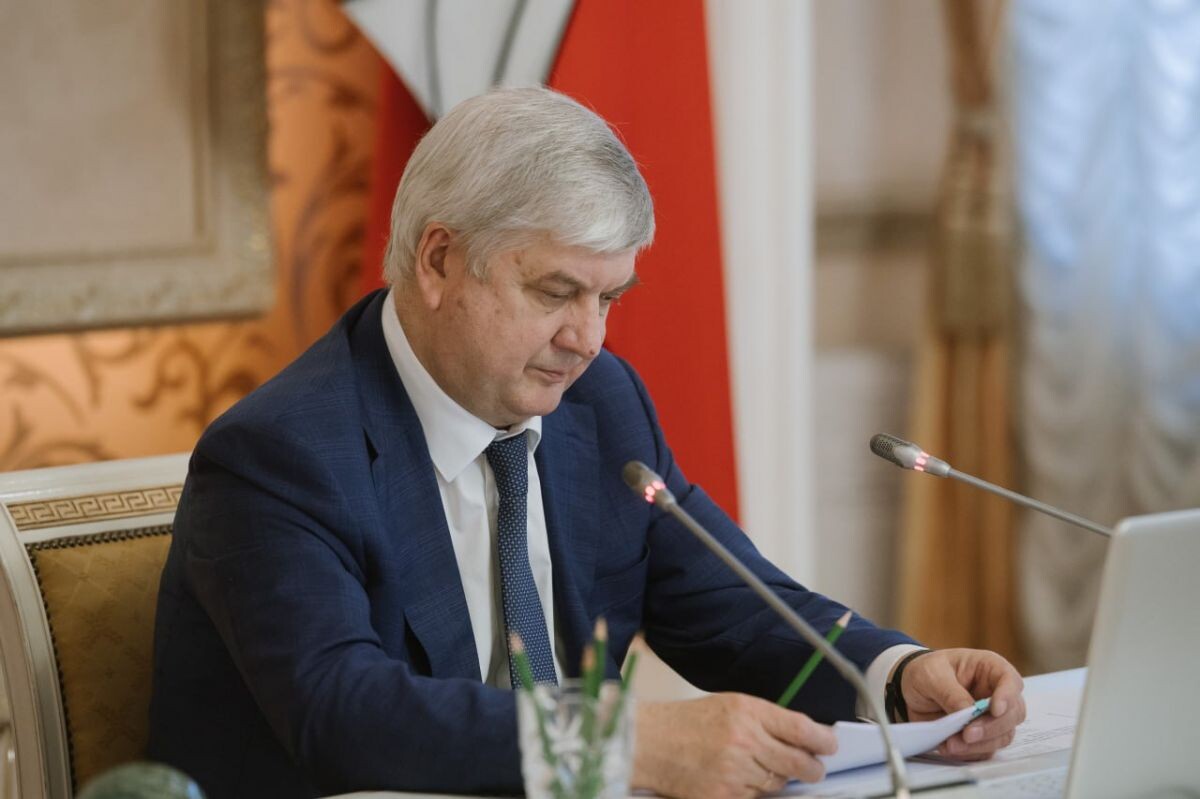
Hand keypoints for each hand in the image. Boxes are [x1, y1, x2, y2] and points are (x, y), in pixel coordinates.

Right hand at [632, 693, 836, 798]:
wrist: (651, 742)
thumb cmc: (688, 722)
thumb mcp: (731, 706)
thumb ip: (766, 720)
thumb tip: (803, 737)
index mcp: (748, 711)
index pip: (802, 729)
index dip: (823, 740)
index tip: (830, 745)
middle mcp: (745, 740)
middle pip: (798, 763)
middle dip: (811, 768)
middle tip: (812, 768)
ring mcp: (736, 771)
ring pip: (778, 784)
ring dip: (776, 779)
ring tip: (757, 767)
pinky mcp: (725, 795)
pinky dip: (752, 792)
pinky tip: (738, 778)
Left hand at [900, 648, 1025, 760]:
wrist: (910, 689)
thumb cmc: (926, 672)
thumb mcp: (931, 675)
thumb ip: (950, 692)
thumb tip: (968, 711)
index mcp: (989, 668)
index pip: (1010, 681)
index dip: (1007, 696)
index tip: (995, 709)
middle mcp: (996, 693)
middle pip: (1013, 714)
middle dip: (992, 727)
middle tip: (968, 733)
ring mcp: (991, 716)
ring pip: (1002, 735)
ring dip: (980, 743)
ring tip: (952, 744)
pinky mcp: (982, 735)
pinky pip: (985, 749)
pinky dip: (969, 752)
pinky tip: (949, 747)